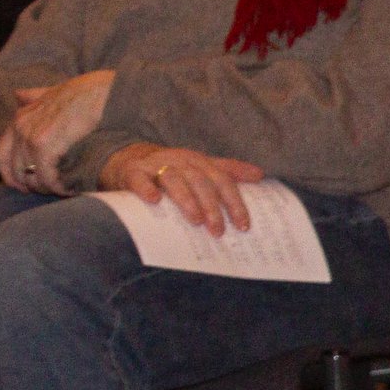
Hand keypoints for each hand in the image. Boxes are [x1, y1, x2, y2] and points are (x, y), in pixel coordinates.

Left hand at [0, 71, 116, 192]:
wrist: (106, 91)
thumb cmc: (87, 92)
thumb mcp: (54, 91)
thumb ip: (35, 96)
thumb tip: (17, 95)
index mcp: (20, 117)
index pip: (0, 155)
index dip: (10, 174)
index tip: (23, 185)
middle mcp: (20, 126)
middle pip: (14, 170)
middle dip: (30, 184)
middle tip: (49, 190)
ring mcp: (30, 135)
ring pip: (30, 176)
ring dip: (46, 187)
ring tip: (62, 190)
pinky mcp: (45, 144)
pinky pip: (45, 175)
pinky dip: (57, 186)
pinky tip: (70, 188)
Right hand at [100, 143, 269, 233]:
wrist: (130, 158)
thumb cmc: (171, 168)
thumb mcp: (200, 166)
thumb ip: (228, 170)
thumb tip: (259, 174)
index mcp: (198, 161)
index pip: (221, 180)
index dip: (234, 202)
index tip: (243, 225)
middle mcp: (179, 161)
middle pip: (200, 182)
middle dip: (211, 207)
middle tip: (218, 231)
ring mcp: (155, 166)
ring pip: (174, 180)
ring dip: (186, 200)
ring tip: (194, 220)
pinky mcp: (133, 173)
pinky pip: (139, 180)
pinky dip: (147, 189)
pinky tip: (155, 201)